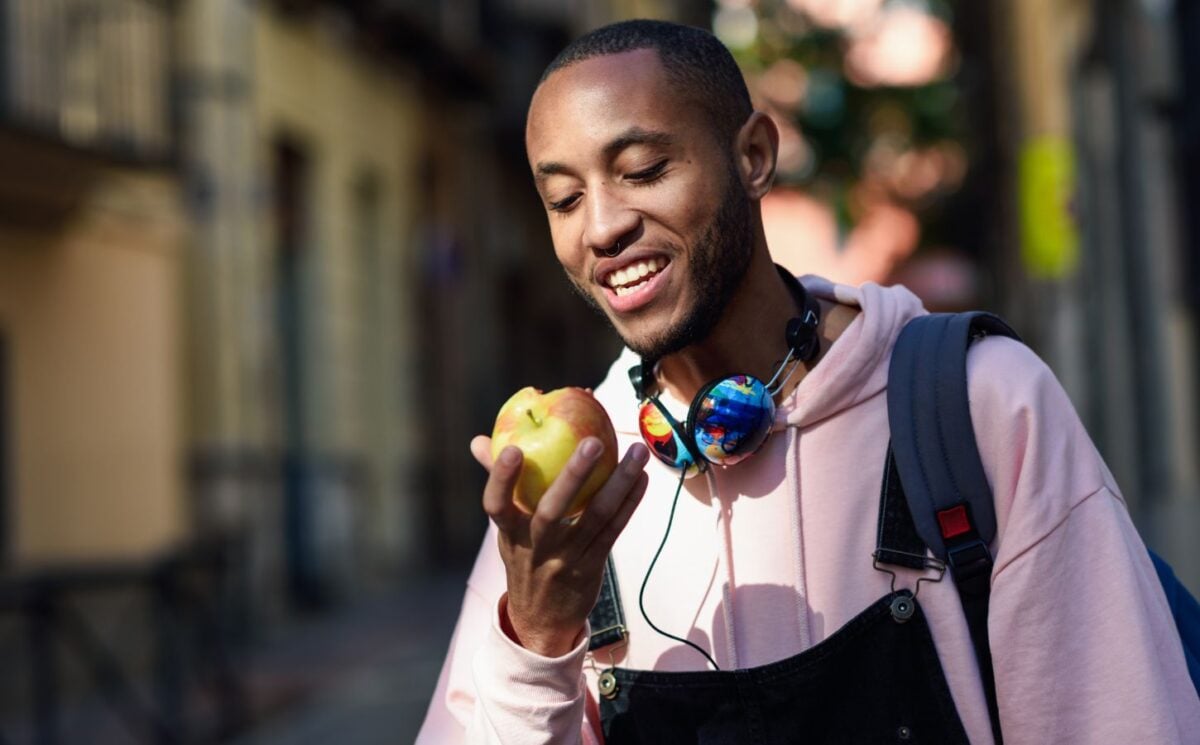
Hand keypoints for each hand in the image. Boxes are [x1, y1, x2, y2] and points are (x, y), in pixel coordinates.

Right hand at [471, 434, 649, 656]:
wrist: (541, 622)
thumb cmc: (524, 559)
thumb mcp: (506, 529)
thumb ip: (499, 483)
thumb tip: (479, 441)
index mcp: (510, 533)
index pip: (497, 506)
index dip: (502, 479)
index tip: (513, 449)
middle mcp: (536, 547)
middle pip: (552, 511)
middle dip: (573, 475)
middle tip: (594, 442)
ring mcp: (565, 559)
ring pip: (595, 517)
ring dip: (619, 482)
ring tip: (637, 452)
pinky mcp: (591, 566)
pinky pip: (612, 531)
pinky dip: (629, 503)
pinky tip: (642, 478)